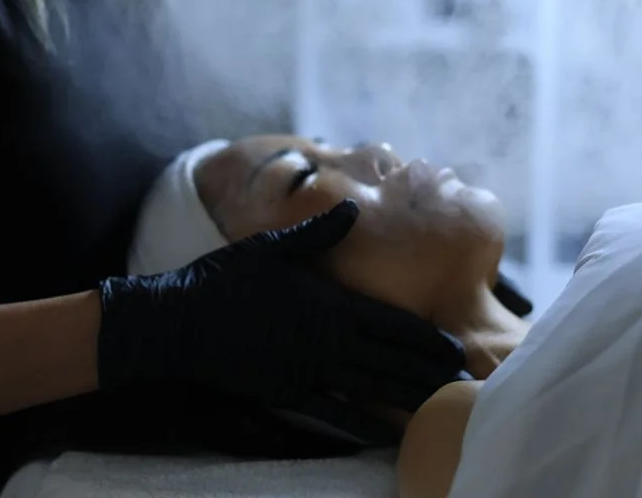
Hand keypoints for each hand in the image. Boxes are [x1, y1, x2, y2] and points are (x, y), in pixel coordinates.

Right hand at [98, 200, 466, 444]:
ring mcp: (307, 370)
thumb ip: (319, 232)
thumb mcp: (273, 247)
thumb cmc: (225, 278)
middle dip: (427, 372)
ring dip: (406, 398)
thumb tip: (353, 207)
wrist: (180, 321)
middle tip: (461, 383)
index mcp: (329, 303)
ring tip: (436, 406)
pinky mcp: (287, 393)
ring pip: (371, 388)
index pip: (391, 323)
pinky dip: (362, 425)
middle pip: (391, 360)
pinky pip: (333, 413)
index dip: (426, 339)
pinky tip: (384, 434)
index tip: (455, 348)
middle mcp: (326, 340)